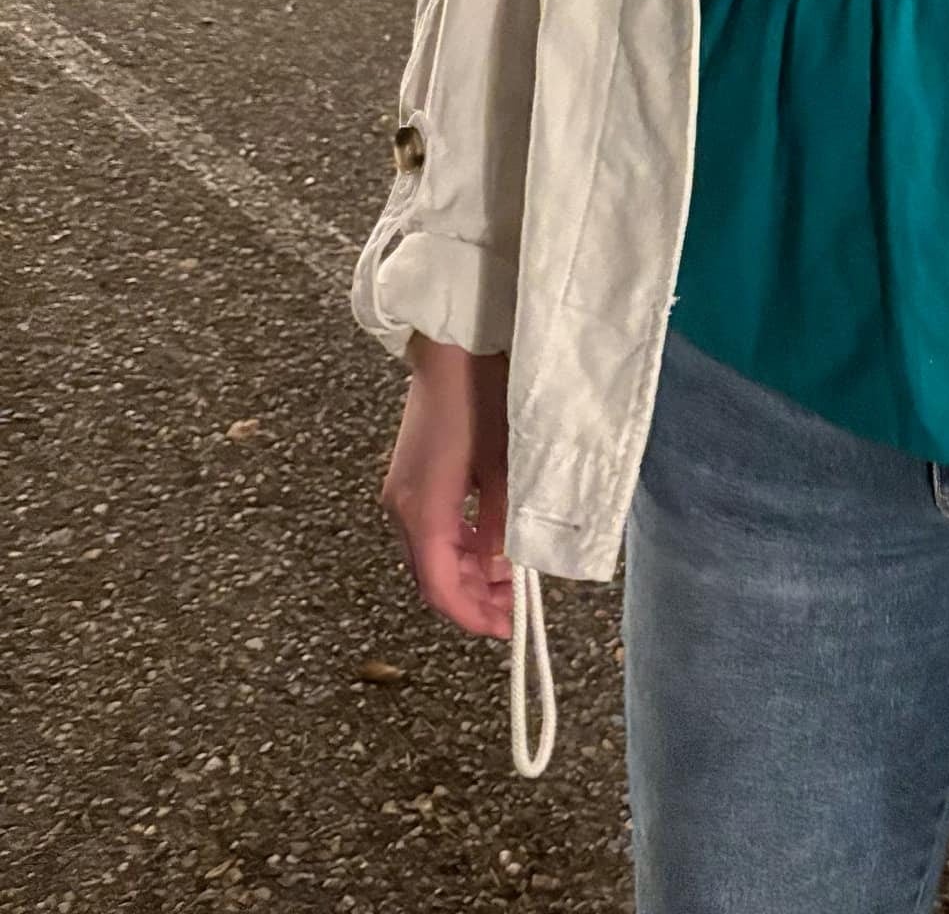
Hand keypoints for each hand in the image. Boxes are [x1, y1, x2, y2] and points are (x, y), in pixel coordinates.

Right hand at [380, 336, 513, 639]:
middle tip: (519, 606)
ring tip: (514, 576)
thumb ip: (505, 521)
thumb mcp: (507, 464)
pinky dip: (462, 545)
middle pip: (433, 576)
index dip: (473, 614)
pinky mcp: (412, 478)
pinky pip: (434, 530)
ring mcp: (403, 493)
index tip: (507, 629)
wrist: (455, 345)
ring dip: (471, 572)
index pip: (440, 586)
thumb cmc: (485, 396)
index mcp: (423, 508)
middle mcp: (403, 508)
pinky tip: (493, 544)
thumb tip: (509, 563)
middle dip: (476, 597)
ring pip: (433, 555)